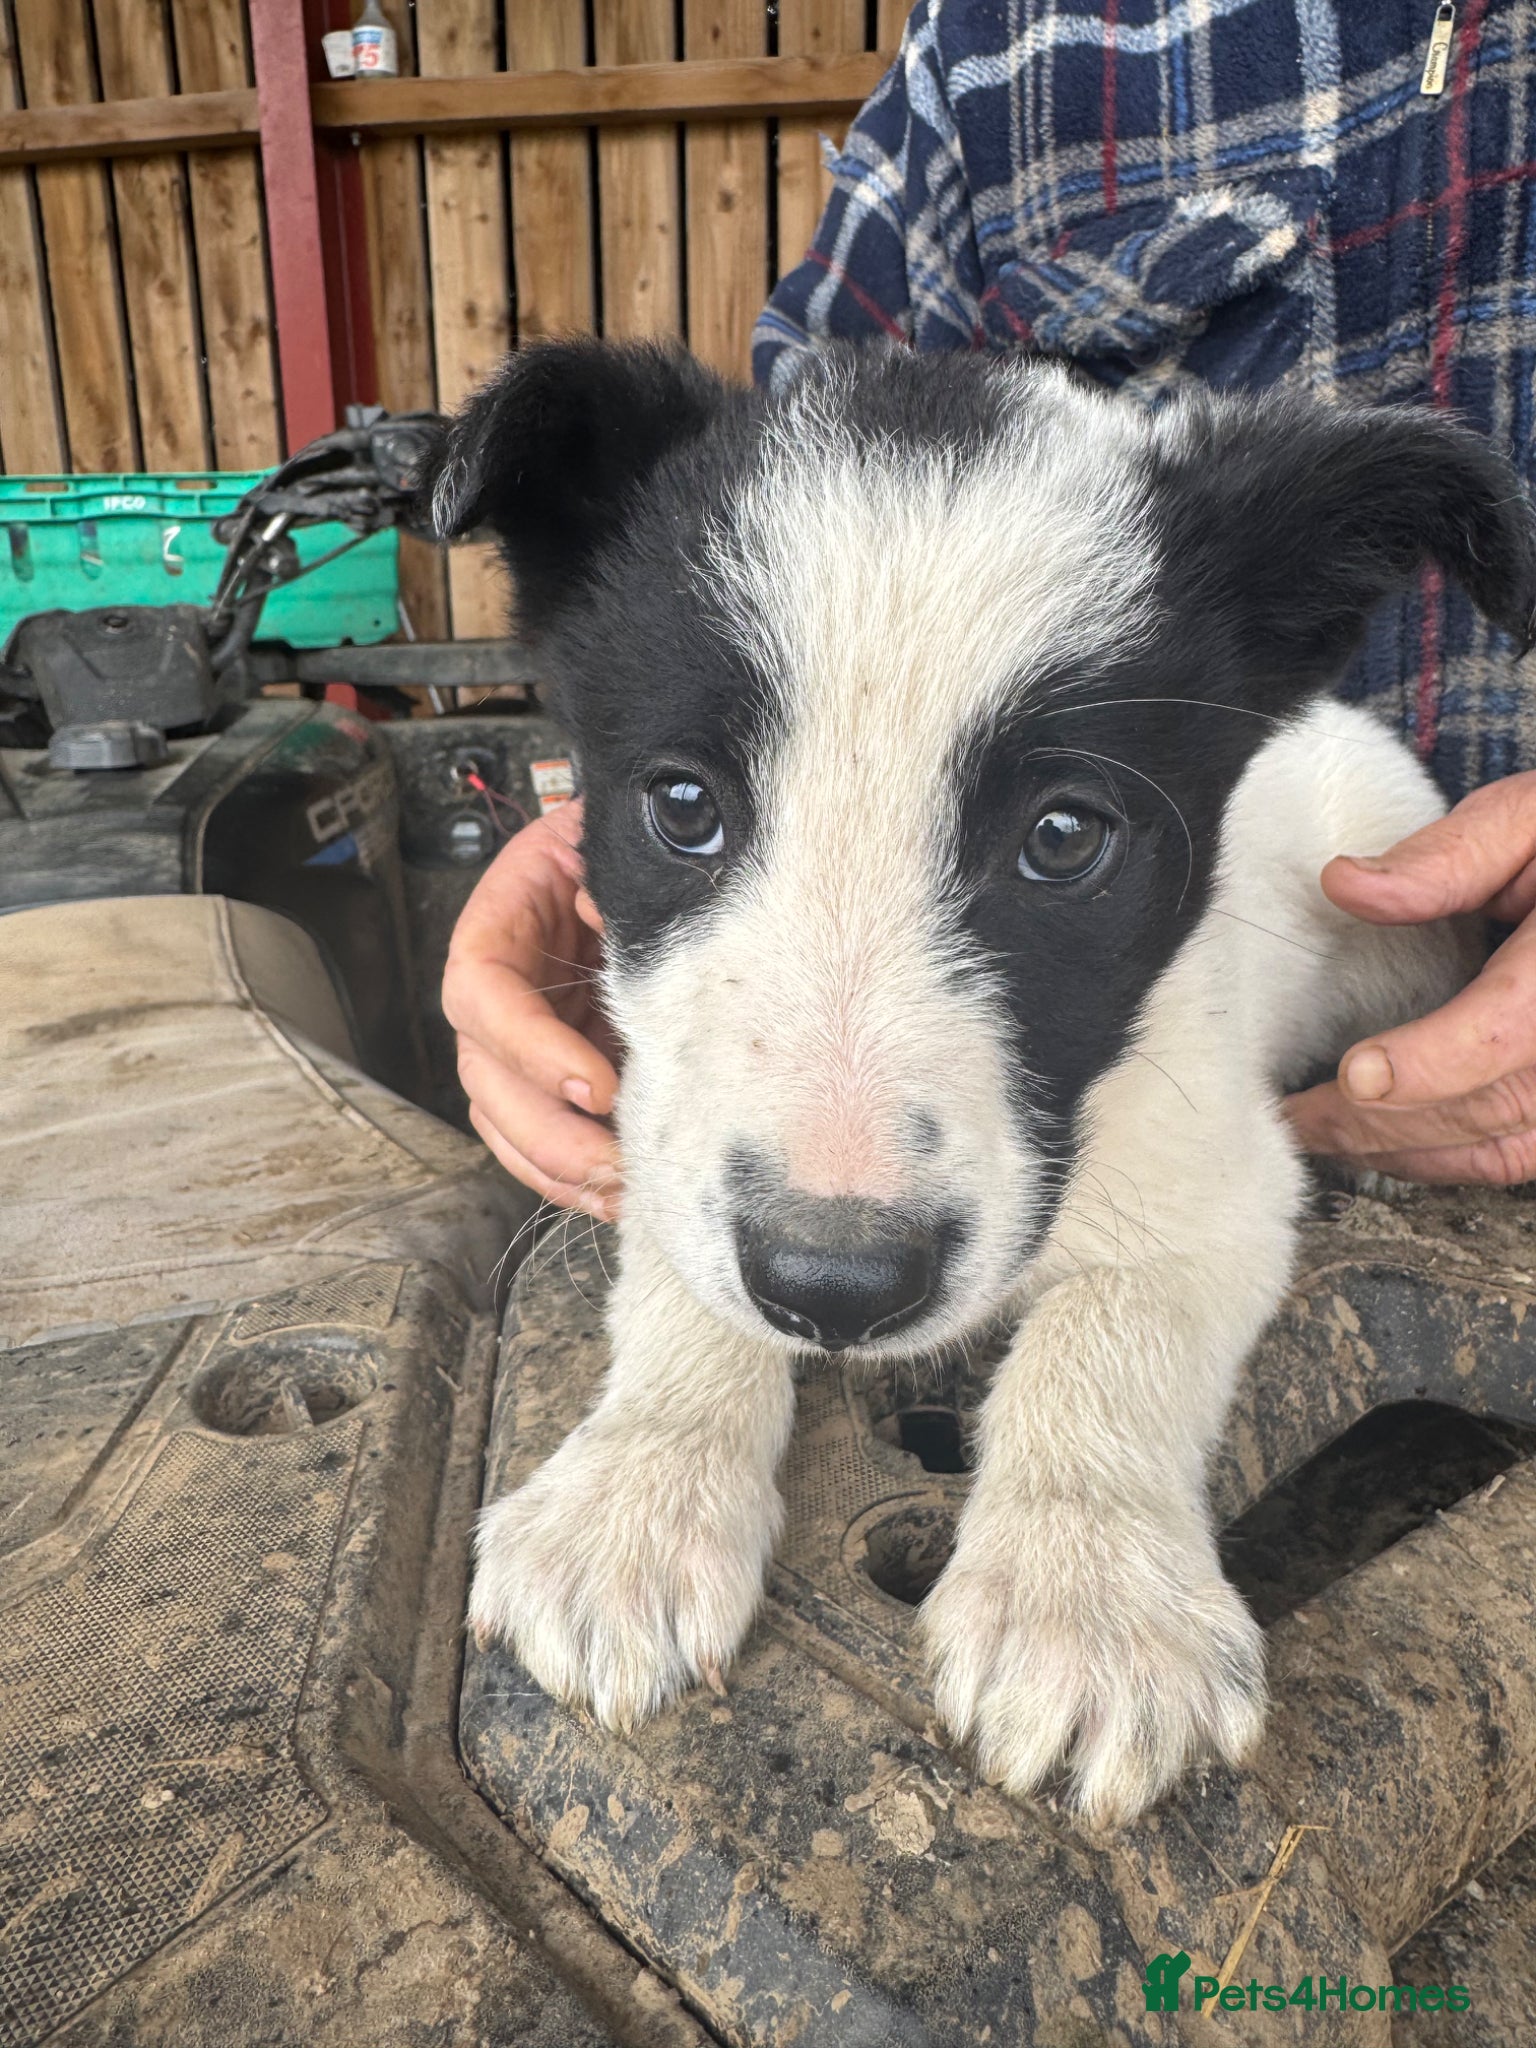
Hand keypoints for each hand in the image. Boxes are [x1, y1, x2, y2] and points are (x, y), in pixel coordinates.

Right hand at [442, 798, 622, 1216]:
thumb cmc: (597, 857)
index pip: (486, 999)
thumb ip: (598, 879)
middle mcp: (487, 1004)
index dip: (535, 1050)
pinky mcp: (544, 1084)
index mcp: (490, 937)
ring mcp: (511, 1052)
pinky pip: (537, 1146)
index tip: (597, 1087)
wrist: (608, 871)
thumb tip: (602, 912)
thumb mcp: (595, 848)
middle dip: (553, 1136)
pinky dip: (571, 1181)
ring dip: (562, 1172)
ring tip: (624, 1193)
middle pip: (490, 1084)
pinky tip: (617, 1199)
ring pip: (507, 1128)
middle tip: (617, 1164)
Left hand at [1284, 771, 1535, 1184]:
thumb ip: (1450, 856)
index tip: (1356, 1076)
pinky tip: (1393, 1143)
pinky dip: (1454, 1157)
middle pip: (1489, 1103)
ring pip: (1504, 1146)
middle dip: (1381, 1121)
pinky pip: (1526, 1154)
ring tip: (1324, 1136)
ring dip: (1408, 1151)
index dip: (1429, 1062)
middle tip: (1295, 1117)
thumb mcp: (1534, 816)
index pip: (1505, 1030)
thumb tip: (1348, 884)